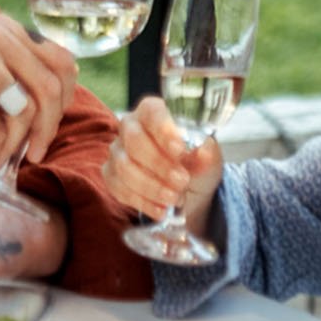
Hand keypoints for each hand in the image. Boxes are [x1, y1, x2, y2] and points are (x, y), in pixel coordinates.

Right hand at [0, 15, 77, 175]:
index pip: (62, 62)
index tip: (49, 124)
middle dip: (48, 128)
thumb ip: (4, 69)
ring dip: (12, 147)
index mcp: (4, 28)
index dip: (64, 99)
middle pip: (52, 90)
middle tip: (34, 154)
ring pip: (26, 114)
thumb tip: (44, 112)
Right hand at [101, 97, 222, 232]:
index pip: (152, 112)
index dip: (163, 130)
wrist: (189, 189)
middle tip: (182, 180)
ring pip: (124, 167)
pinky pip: (119, 189)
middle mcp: (130, 126)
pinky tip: (161, 209)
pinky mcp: (111, 176)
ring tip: (175, 198)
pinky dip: (142, 202)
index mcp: (153, 112)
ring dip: (151, 186)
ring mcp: (117, 151)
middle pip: (134, 141)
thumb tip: (200, 150)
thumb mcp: (208, 156)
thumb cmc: (197, 163)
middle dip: (159, 165)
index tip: (180, 150)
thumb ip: (205, 151)